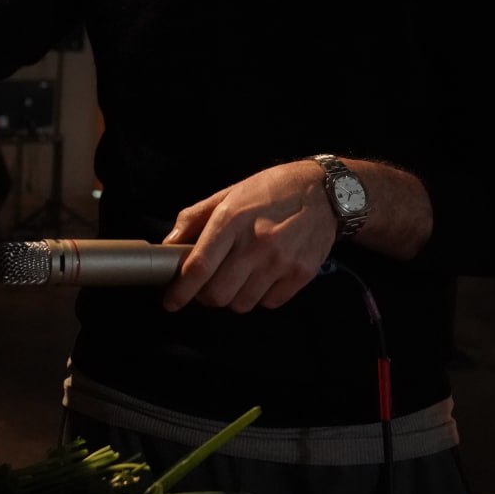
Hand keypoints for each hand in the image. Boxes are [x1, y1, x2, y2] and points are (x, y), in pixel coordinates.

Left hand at [162, 160, 336, 312]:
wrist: (324, 192)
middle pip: (218, 295)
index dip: (180, 291)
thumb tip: (170, 244)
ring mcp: (281, 262)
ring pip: (242, 304)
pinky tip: (262, 276)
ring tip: (239, 277)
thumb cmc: (273, 190)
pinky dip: (260, 296)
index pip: (199, 266)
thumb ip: (195, 218)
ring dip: (234, 297)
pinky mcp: (301, 274)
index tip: (171, 301)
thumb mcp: (229, 193)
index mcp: (232, 219)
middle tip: (209, 284)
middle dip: (206, 296)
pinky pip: (269, 303)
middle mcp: (256, 243)